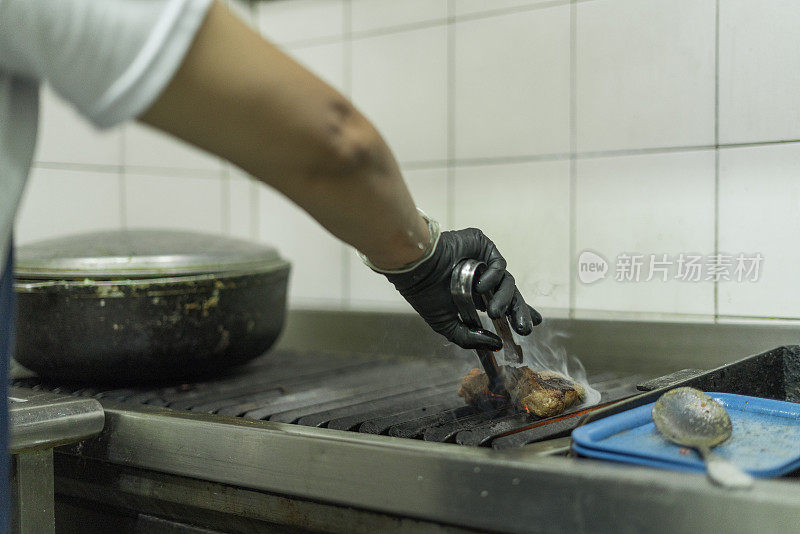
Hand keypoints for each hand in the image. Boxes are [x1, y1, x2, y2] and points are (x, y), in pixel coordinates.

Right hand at [383, 228, 541, 350]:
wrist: (415, 269)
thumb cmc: (425, 295)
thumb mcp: (447, 326)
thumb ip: (471, 339)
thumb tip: (496, 346)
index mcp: (473, 296)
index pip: (502, 304)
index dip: (518, 313)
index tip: (531, 326)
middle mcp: (481, 278)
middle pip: (511, 295)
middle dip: (519, 312)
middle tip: (524, 329)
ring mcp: (483, 262)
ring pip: (507, 282)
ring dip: (504, 299)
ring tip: (495, 313)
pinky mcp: (483, 246)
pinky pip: (499, 265)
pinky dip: (493, 277)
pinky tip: (480, 287)